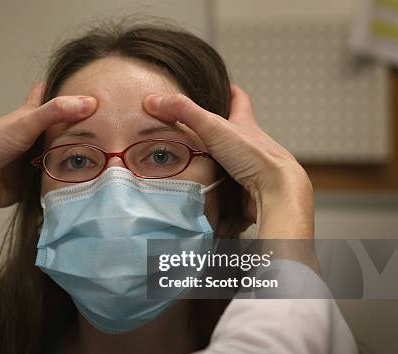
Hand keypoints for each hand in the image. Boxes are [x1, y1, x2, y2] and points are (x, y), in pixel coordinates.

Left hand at [0, 82, 97, 210]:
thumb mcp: (25, 123)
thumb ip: (56, 112)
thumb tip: (90, 102)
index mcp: (28, 118)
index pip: (46, 96)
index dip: (62, 89)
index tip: (85, 84)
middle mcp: (33, 138)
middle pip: (60, 128)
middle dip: (80, 127)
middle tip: (107, 124)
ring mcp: (34, 161)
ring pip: (61, 156)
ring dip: (77, 157)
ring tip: (108, 154)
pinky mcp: (34, 184)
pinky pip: (57, 181)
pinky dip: (69, 180)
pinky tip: (90, 179)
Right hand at [143, 85, 312, 238]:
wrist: (276, 192)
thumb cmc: (253, 156)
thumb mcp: (214, 127)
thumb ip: (184, 112)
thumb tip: (153, 100)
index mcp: (245, 124)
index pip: (239, 100)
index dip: (229, 90)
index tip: (220, 84)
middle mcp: (250, 144)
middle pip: (234, 131)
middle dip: (218, 128)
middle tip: (195, 126)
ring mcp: (249, 167)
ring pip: (229, 159)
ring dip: (213, 159)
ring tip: (190, 159)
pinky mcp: (246, 189)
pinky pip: (227, 183)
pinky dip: (214, 184)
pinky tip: (201, 187)